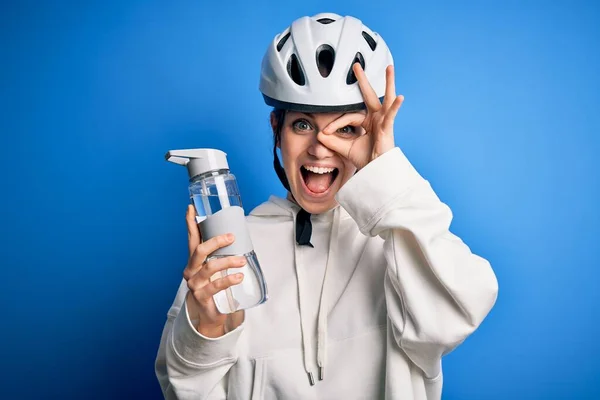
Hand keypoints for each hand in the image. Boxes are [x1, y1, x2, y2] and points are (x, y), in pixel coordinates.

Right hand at [183, 205, 244, 337]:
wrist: (210, 314)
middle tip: (232, 237)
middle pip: (199, 250)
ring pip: (209, 267)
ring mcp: (195, 284)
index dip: (190, 223)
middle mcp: (191, 270)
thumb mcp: (217, 269)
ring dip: (227, 261)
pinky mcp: (202, 296)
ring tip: (242, 260)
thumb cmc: (215, 286)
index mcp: (194, 260)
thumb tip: (240, 236)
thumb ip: (222, 254)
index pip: (191, 238)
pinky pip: (216, 286)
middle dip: (215, 241)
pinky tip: (239, 277)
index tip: (191, 208)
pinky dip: (229, 280)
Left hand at [317, 63, 403, 170]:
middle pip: (368, 96)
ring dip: (388, 82)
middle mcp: (376, 118)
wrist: (376, 171)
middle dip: (362, 80)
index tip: (325, 132)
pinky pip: (391, 114)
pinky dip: (395, 106)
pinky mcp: (388, 127)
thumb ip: (332, 140)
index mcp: (367, 121)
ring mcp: (383, 121)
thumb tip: (319, 134)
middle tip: (356, 66)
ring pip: (385, 98)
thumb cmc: (365, 159)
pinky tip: (400, 97)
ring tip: (390, 68)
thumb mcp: (344, 147)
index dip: (335, 123)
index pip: (348, 116)